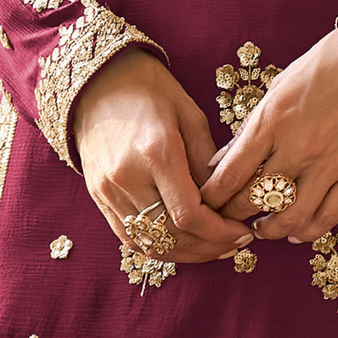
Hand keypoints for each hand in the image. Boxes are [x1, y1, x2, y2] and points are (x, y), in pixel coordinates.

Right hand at [72, 47, 253, 262]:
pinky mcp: (99, 198)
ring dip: (186, 254)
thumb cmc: (151, 92)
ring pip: (151, 245)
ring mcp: (108, 191)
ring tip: (211, 248)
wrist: (97, 83)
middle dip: (208, 248)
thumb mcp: (191, 118)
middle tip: (233, 245)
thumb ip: (209, 165)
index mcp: (156, 153)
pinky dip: (160, 248)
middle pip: (172, 236)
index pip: (189, 214)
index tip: (240, 232)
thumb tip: (226, 205)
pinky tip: (183, 244)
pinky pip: (131, 239)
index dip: (218, 233)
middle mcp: (128, 177)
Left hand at [200, 26, 337, 242]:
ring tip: (261, 229)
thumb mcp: (278, 90)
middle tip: (228, 221)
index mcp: (272, 121)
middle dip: (234, 216)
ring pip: (290, 217)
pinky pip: (327, 217)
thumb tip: (220, 164)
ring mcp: (329, 164)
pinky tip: (295, 233)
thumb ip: (250, 131)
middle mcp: (298, 147)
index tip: (206, 206)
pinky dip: (307, 232)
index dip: (213, 198)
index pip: (230, 175)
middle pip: (255, 199)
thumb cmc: (324, 69)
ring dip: (270, 230)